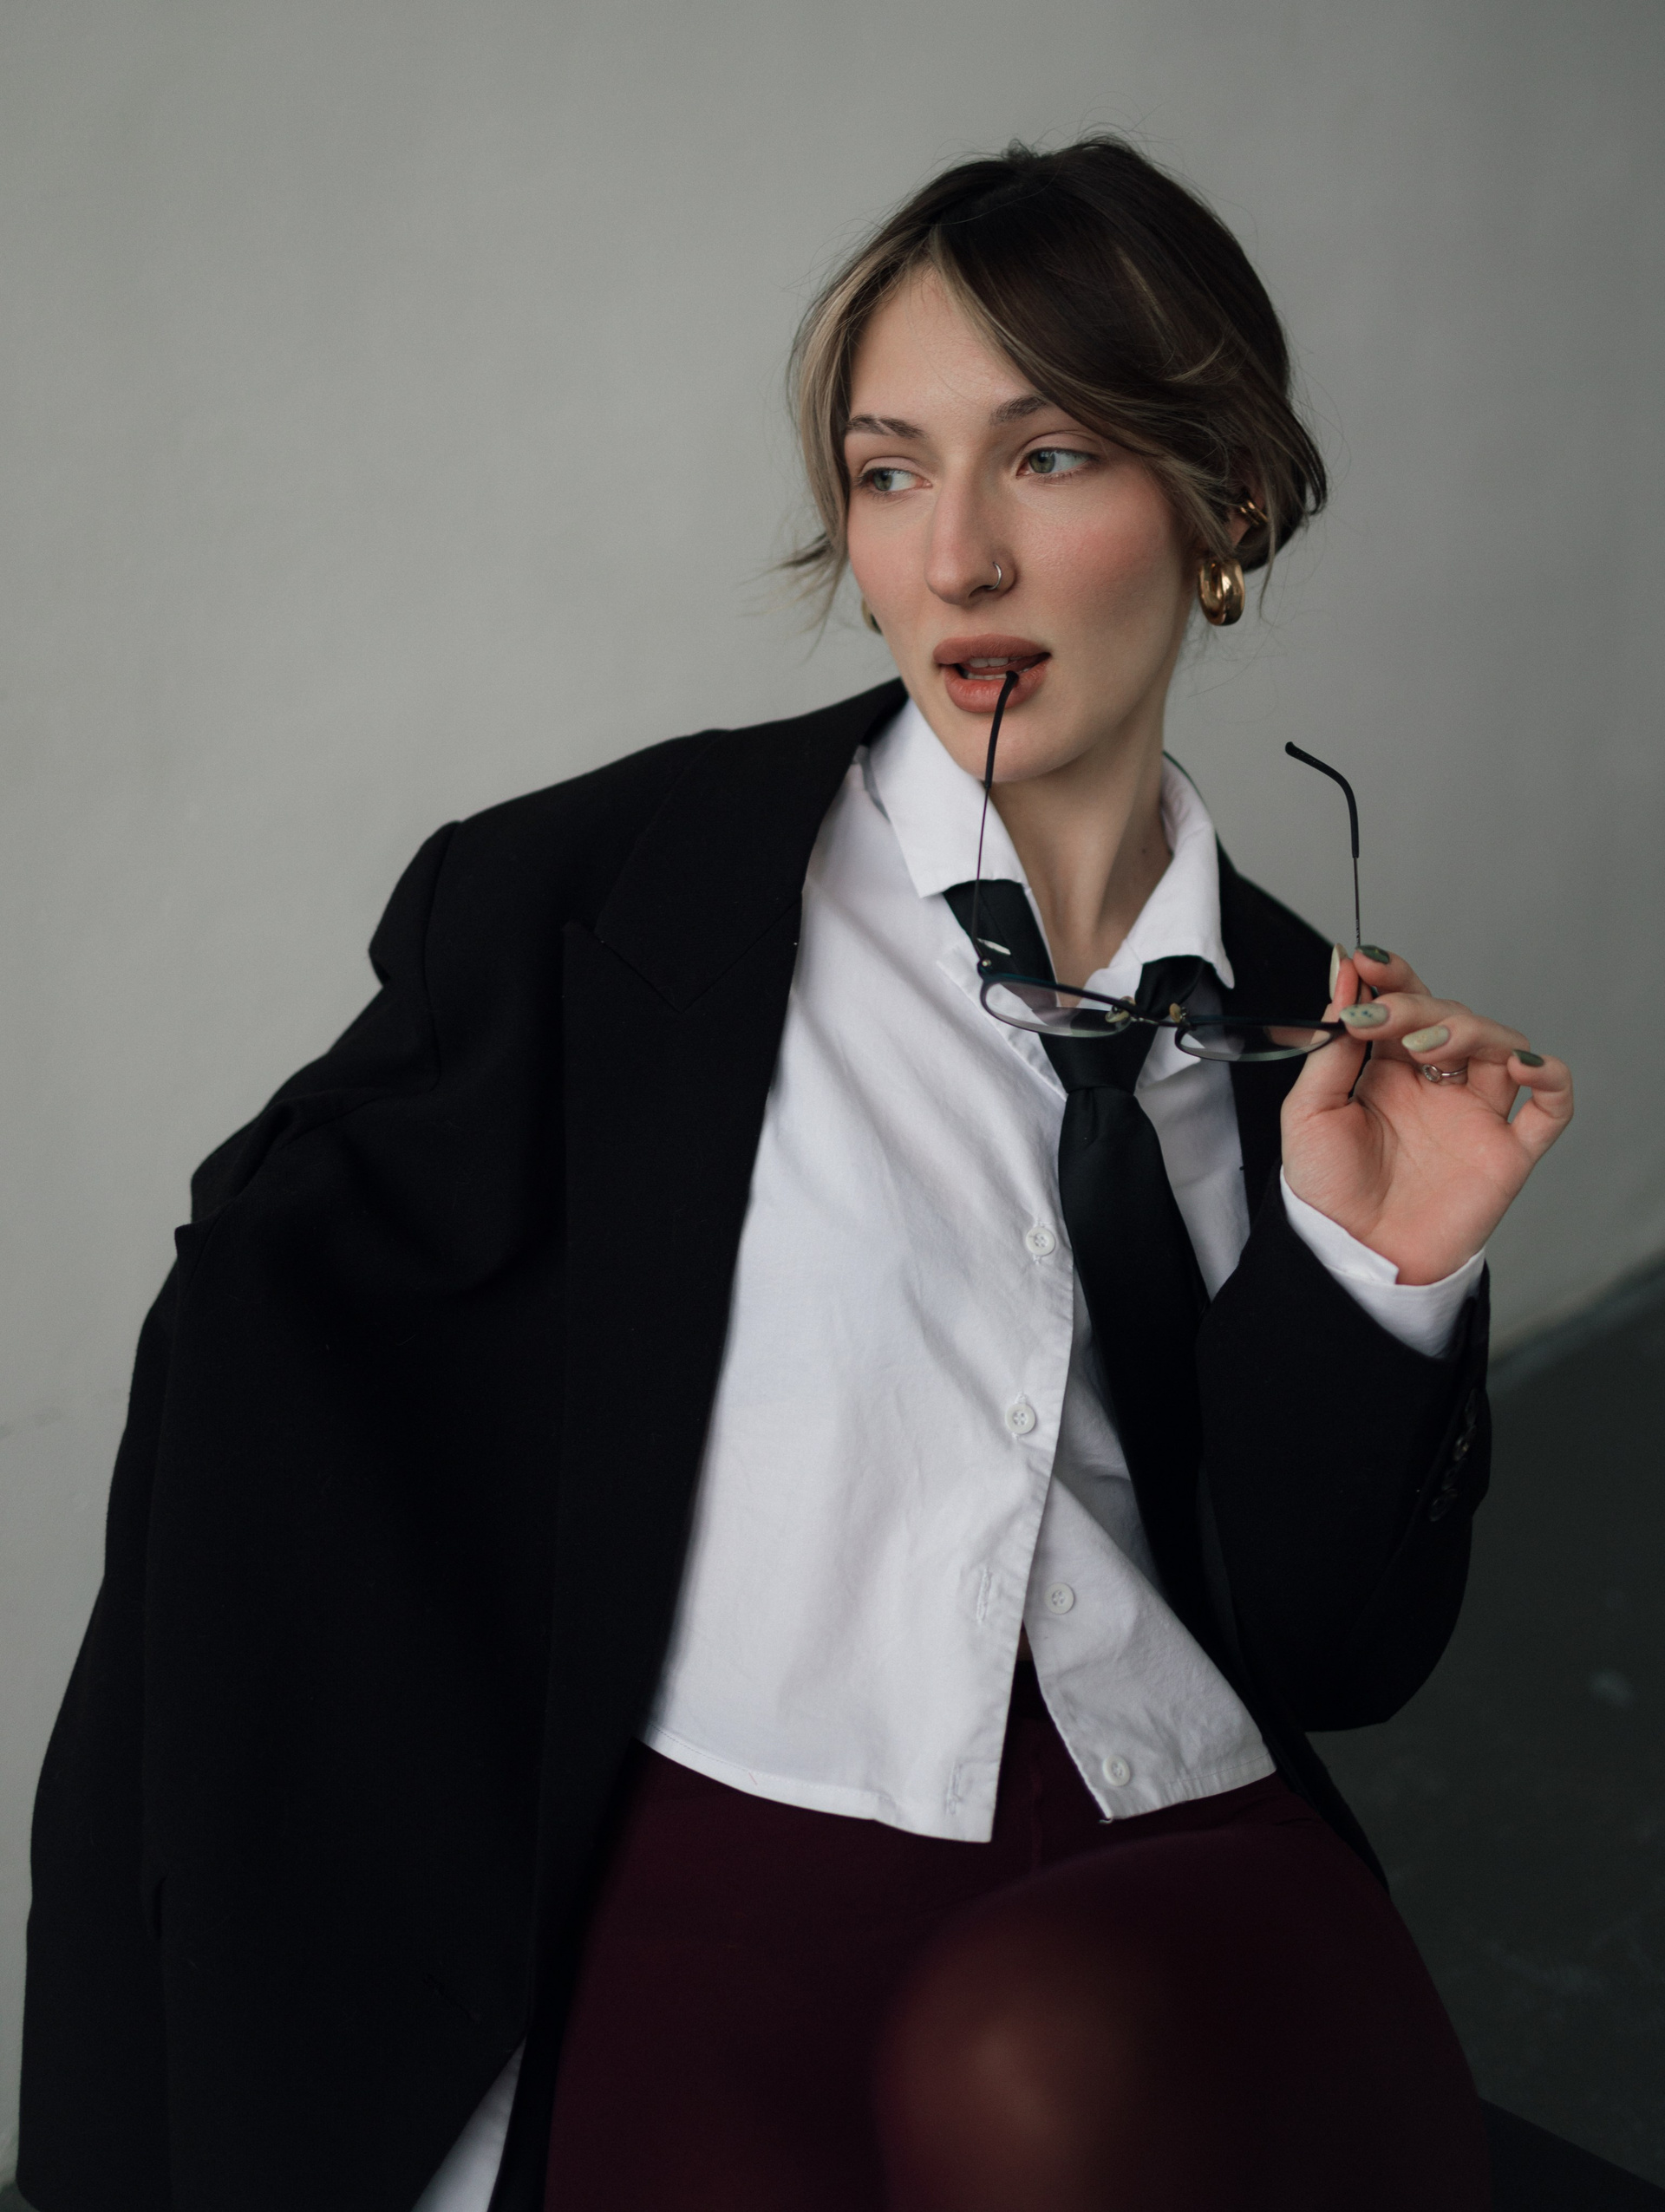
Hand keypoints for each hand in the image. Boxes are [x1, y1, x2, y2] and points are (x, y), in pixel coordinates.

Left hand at [1281, 947, 1573, 1285]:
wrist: (1351, 1257)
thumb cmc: (1326, 1192)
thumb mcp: (1308, 1112)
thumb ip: (1329, 1048)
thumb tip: (1343, 975)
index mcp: (1387, 1070)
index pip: (1403, 1005)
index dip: (1392, 977)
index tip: (1368, 963)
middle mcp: (1436, 1085)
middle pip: (1450, 1017)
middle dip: (1418, 1008)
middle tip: (1382, 1020)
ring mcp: (1475, 1115)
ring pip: (1501, 1046)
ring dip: (1470, 1031)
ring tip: (1425, 1049)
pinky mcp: (1508, 1152)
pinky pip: (1551, 1105)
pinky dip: (1549, 1075)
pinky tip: (1521, 1064)